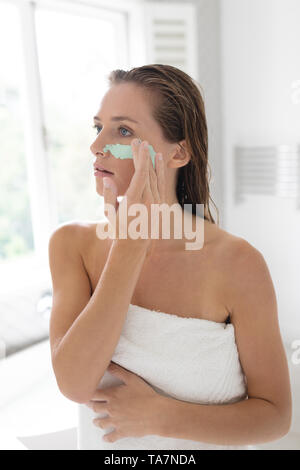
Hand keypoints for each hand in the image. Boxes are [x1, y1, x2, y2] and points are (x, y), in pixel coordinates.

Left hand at [85, 361, 165, 442]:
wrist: (155, 413)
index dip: (88, 394)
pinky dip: (106, 438)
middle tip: (89, 405)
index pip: (94, 394)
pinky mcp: (122, 431)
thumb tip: (107, 364)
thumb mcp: (132, 379)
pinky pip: (111, 436)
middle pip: (95, 408)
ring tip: (95, 421)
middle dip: (91, 406)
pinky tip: (105, 438)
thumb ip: (118, 371)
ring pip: (101, 423)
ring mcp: (116, 421)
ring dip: (97, 422)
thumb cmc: (145, 394)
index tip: (84, 393)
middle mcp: (111, 409)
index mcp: (112, 395)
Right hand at [102, 139, 164, 253]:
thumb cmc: (118, 229)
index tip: (137, 145)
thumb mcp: (110, 214)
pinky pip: (161, 184)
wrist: (134, 246)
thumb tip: (106, 180)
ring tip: (150, 147)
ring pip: (156, 177)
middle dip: (144, 155)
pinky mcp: (161, 205)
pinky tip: (158, 161)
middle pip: (148, 172)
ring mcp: (157, 203)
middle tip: (140, 141)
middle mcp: (149, 201)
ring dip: (153, 161)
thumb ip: (109, 196)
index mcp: (136, 202)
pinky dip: (160, 171)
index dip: (139, 157)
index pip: (140, 174)